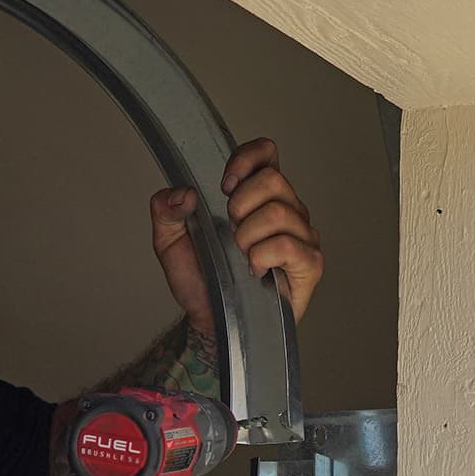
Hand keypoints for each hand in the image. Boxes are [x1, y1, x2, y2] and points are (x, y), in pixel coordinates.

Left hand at [151, 137, 325, 328]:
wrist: (212, 322)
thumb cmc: (202, 281)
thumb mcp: (169, 242)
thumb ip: (165, 210)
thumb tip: (183, 194)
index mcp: (258, 196)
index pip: (266, 153)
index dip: (246, 160)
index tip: (224, 186)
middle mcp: (286, 210)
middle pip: (273, 179)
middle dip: (240, 206)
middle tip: (230, 232)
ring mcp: (302, 235)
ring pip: (279, 212)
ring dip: (248, 237)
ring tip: (241, 256)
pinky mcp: (310, 263)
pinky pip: (289, 245)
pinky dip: (263, 257)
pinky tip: (254, 270)